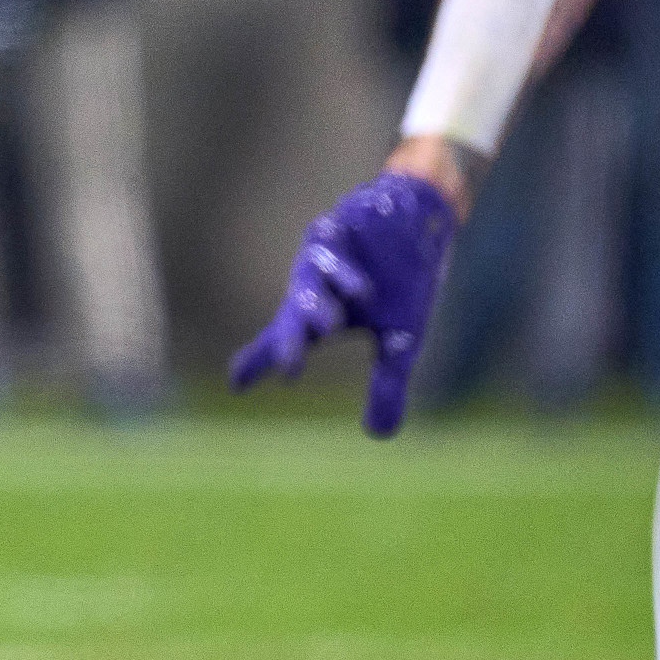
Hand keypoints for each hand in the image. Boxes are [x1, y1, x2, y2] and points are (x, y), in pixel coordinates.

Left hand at [226, 170, 456, 436]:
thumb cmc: (402, 283)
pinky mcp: (342, 224)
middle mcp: (315, 285)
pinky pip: (334, 245)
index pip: (284, 341)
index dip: (260, 361)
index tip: (235, 384)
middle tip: (288, 368)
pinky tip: (360, 290)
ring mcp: (325, 253)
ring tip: (328, 327)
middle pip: (292, 316)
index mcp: (321, 314)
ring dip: (316, 302)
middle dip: (287, 342)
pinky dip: (345, 267)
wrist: (424, 224)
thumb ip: (386, 384)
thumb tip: (378, 435)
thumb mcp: (399, 341)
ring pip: (309, 278)